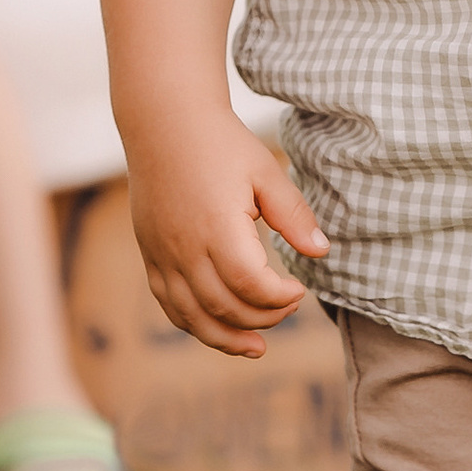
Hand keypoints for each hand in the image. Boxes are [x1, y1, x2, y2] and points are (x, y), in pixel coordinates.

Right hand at [123, 106, 329, 357]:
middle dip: (263, 318)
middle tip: (289, 307)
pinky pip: (169, 304)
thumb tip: (321, 251)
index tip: (300, 290)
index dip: (280, 299)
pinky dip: (193, 324)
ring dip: (226, 338)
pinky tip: (217, 329)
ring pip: (192, 316)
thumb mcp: (265, 172)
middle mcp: (184, 248)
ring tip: (256, 347)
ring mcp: (162, 255)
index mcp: (217, 228)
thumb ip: (293, 215)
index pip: (252, 286)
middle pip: (225, 307)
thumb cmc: (221, 144)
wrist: (164, 123)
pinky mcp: (150, 255)